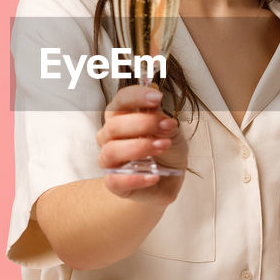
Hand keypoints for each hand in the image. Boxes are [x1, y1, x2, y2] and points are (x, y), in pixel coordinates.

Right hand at [96, 84, 188, 205]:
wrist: (170, 178)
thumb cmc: (165, 149)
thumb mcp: (170, 129)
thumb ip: (160, 116)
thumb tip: (153, 102)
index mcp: (120, 117)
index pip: (120, 101)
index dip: (136, 96)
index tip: (157, 97)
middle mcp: (109, 137)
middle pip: (115, 125)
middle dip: (143, 123)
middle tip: (167, 127)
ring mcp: (109, 160)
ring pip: (112, 151)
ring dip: (140, 147)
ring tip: (163, 146)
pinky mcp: (114, 182)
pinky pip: (116, 180)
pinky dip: (136, 178)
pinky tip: (154, 175)